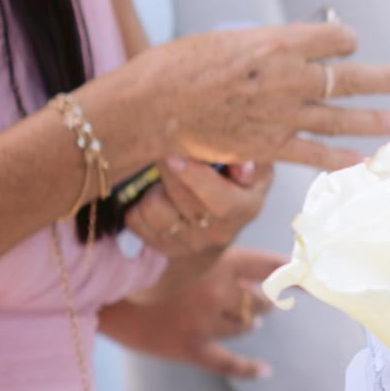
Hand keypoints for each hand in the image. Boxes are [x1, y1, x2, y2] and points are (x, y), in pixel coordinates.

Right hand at [98, 245, 280, 378]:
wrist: (96, 288)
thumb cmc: (134, 259)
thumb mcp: (175, 244)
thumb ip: (207, 247)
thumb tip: (236, 254)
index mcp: (217, 258)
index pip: (271, 264)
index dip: (296, 272)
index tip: (315, 277)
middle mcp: (217, 289)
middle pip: (260, 299)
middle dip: (263, 300)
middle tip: (262, 300)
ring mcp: (205, 321)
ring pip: (245, 326)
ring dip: (249, 322)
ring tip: (248, 319)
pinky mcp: (189, 348)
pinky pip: (228, 363)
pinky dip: (249, 369)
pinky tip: (264, 371)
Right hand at [99, 20, 389, 176]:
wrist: (149, 106)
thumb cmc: (178, 65)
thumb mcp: (227, 40)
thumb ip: (266, 44)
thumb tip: (295, 41)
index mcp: (278, 42)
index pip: (334, 38)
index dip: (342, 40)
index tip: (344, 44)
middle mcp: (289, 78)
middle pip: (349, 77)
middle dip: (383, 78)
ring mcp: (282, 115)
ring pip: (341, 118)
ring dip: (375, 120)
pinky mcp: (269, 147)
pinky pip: (315, 155)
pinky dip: (342, 160)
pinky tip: (364, 161)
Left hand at [124, 153, 266, 259]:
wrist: (220, 219)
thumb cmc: (237, 177)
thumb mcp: (254, 162)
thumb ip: (246, 157)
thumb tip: (241, 166)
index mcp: (245, 208)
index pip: (222, 202)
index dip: (196, 178)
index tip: (172, 156)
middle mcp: (218, 232)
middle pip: (180, 196)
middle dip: (165, 165)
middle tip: (161, 144)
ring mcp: (189, 243)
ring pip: (153, 207)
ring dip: (152, 186)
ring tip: (163, 177)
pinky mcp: (162, 246)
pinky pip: (135, 220)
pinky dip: (138, 202)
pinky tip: (154, 193)